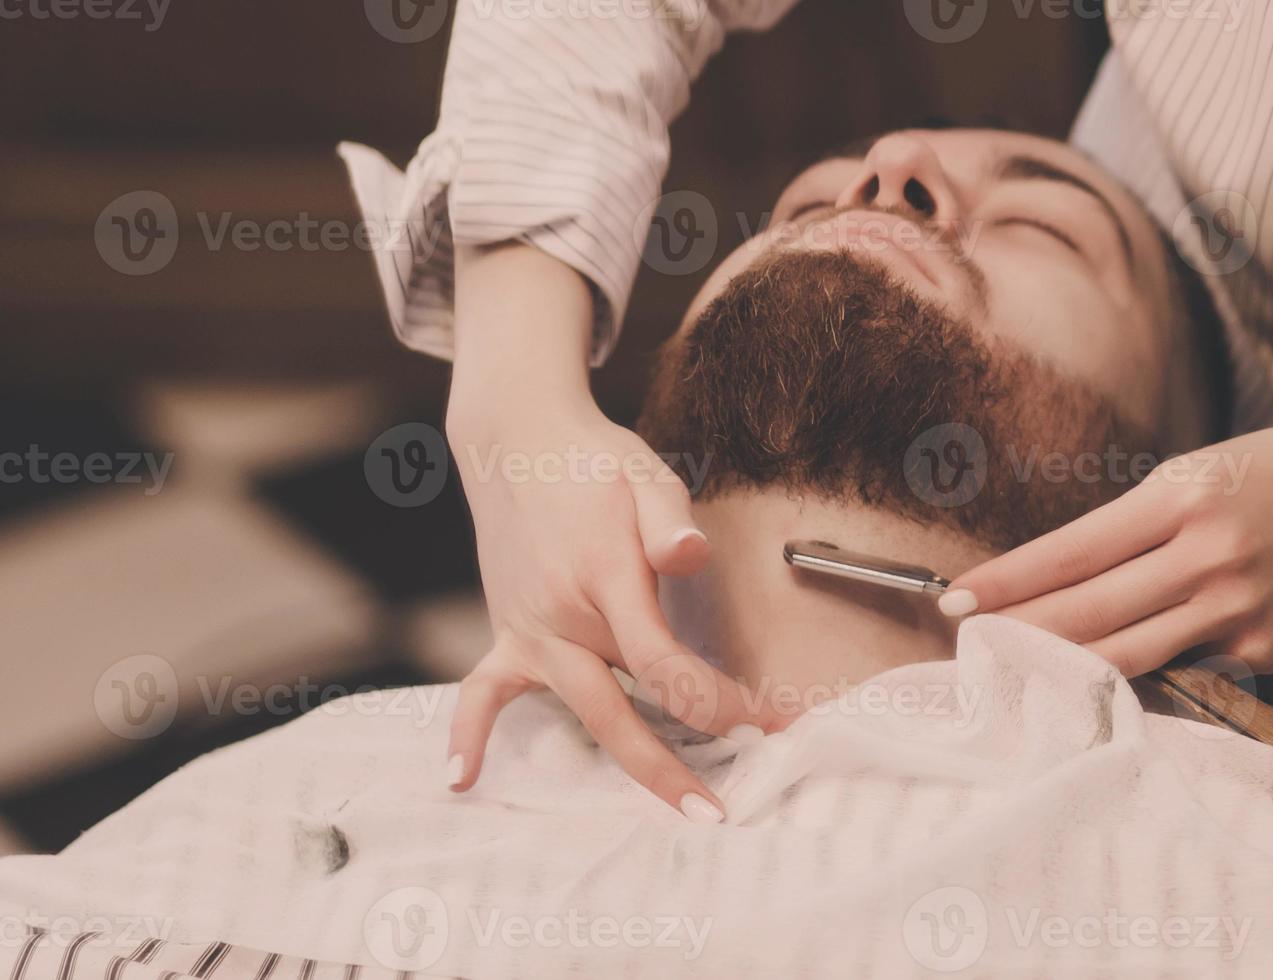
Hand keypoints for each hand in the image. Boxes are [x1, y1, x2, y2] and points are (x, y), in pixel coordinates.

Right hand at [443, 244, 779, 821]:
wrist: (518, 439)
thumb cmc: (594, 461)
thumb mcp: (645, 474)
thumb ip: (669, 518)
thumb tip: (690, 556)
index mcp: (605, 577)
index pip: (663, 662)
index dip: (715, 700)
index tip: (763, 721)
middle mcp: (563, 614)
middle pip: (620, 709)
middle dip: (676, 764)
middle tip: (722, 808)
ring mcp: (531, 628)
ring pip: (581, 711)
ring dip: (631, 763)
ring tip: (681, 807)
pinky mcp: (509, 632)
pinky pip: (482, 691)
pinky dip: (468, 733)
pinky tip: (463, 778)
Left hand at [941, 427, 1272, 676]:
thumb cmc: (1264, 479)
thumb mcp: (1193, 473)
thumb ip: (1131, 524)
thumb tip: (1054, 576)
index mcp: (1181, 500)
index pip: (1072, 551)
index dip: (1009, 580)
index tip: (957, 599)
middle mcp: (1207, 558)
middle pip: (1089, 611)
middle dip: (1018, 629)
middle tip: (964, 640)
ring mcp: (1235, 611)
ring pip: (1125, 655)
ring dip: (1059, 665)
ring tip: (1008, 665)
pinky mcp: (1258, 652)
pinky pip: (1177, 668)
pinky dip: (1132, 671)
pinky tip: (1094, 676)